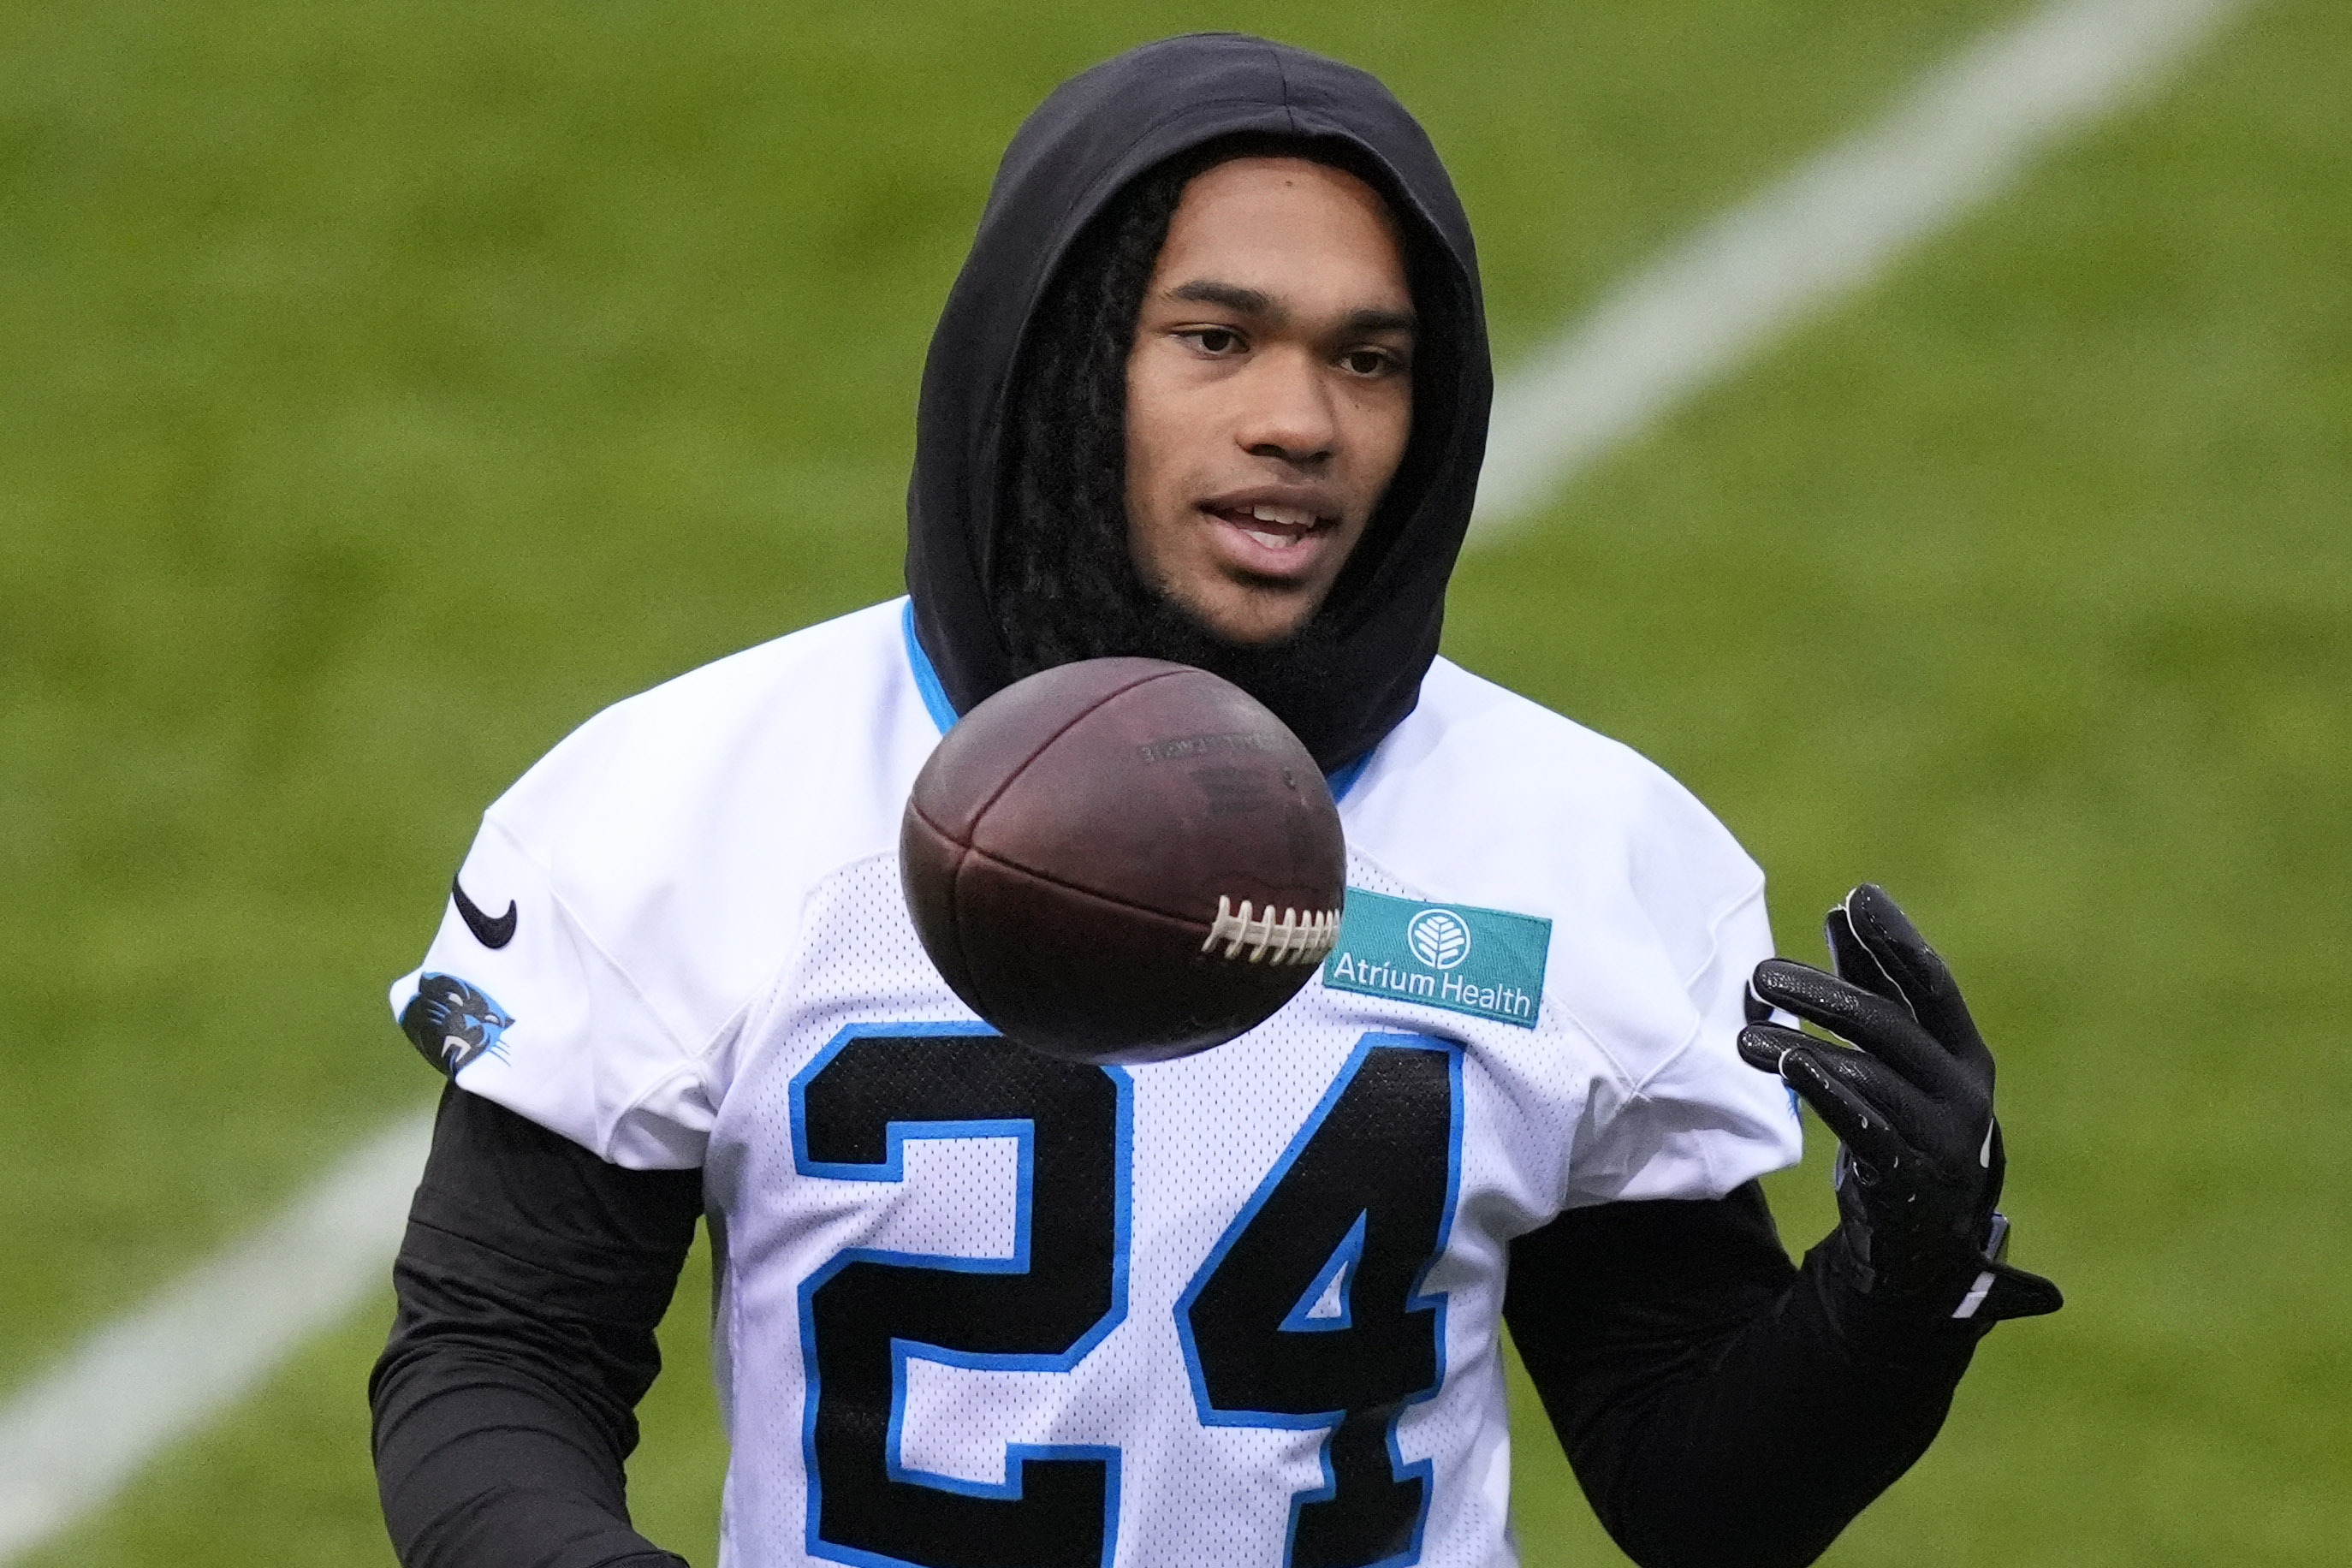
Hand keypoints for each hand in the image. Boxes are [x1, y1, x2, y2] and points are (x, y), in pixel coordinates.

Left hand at [1739, 884, 2060, 1322]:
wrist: (1927, 1237)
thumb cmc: (1906, 1121)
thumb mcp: (1897, 1056)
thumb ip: (1872, 985)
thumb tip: (1841, 910)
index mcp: (1964, 1050)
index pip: (1931, 984)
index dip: (1896, 940)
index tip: (1858, 896)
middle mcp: (1964, 1090)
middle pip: (1890, 1026)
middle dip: (1823, 993)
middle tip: (1760, 975)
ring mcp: (1941, 1137)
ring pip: (1869, 1075)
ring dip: (1802, 1047)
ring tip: (1744, 1036)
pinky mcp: (1909, 1178)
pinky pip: (1864, 1128)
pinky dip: (1826, 1093)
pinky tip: (1789, 1067)